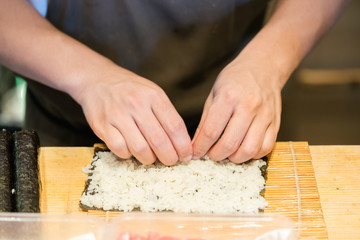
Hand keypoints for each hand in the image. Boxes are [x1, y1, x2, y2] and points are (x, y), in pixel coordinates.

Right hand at [76, 66, 192, 164]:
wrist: (96, 78)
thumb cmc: (130, 89)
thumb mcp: (152, 92)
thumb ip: (166, 114)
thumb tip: (181, 142)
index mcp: (153, 95)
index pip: (175, 126)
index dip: (183, 145)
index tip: (186, 156)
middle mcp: (136, 104)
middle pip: (159, 140)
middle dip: (169, 157)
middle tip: (171, 161)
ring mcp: (118, 114)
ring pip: (140, 149)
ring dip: (149, 159)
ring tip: (151, 157)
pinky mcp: (102, 125)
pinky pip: (120, 149)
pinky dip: (128, 155)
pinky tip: (131, 150)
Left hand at [192, 60, 281, 162]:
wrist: (264, 67)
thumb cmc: (235, 80)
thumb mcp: (214, 94)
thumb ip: (205, 121)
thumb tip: (196, 145)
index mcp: (229, 97)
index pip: (211, 131)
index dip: (200, 147)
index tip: (195, 154)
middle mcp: (249, 106)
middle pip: (230, 143)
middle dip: (216, 155)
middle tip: (210, 155)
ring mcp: (265, 115)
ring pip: (249, 150)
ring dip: (234, 158)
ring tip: (227, 154)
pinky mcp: (276, 122)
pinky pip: (266, 147)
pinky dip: (252, 155)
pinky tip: (243, 149)